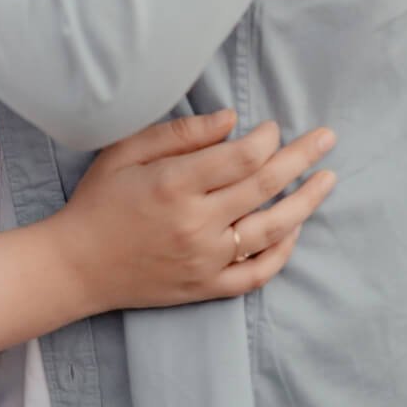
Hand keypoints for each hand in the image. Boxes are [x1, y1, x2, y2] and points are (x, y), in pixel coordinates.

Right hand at [51, 110, 336, 316]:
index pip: (241, 158)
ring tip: (328, 180)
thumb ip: (180, 134)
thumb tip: (231, 119)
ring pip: (271, 230)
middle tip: (327, 138)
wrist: (78, 265)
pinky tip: (295, 228)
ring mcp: (206, 259)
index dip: (267, 139)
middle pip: (264, 187)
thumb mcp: (126, 151)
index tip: (274, 126)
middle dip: (302, 158)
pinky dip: (282, 251)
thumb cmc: (100, 199)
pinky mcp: (208, 287)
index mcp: (175, 184)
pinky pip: (258, 273)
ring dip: (305, 203)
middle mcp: (196, 223)